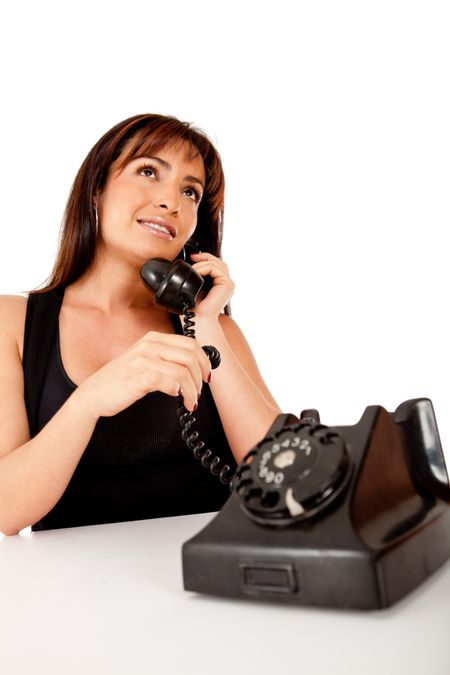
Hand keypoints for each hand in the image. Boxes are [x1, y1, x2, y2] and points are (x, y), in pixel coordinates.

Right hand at [75, 331, 211, 417]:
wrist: (93, 395)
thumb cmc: (120, 381)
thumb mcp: (144, 362)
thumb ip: (165, 359)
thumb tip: (194, 368)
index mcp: (153, 339)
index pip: (190, 343)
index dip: (204, 361)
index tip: (206, 376)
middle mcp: (149, 345)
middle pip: (191, 356)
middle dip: (200, 377)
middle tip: (198, 392)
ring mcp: (144, 359)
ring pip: (184, 371)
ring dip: (192, 389)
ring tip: (190, 401)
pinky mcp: (140, 375)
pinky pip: (171, 382)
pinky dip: (180, 392)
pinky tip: (177, 398)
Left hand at [189, 252, 234, 318]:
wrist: (197, 319)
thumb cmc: (193, 308)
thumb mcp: (194, 287)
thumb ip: (196, 276)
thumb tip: (189, 264)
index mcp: (220, 285)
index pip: (216, 266)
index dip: (204, 259)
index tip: (192, 258)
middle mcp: (226, 284)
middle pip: (219, 262)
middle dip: (205, 256)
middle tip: (192, 256)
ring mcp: (228, 284)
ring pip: (217, 263)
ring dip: (202, 263)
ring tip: (192, 269)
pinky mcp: (227, 284)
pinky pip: (215, 268)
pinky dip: (204, 267)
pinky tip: (196, 272)